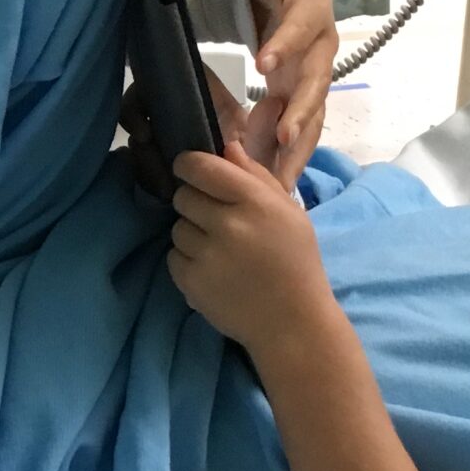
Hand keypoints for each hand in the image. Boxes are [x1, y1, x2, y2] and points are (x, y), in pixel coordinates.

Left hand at [166, 144, 331, 357]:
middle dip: (195, 203)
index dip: (189, 165)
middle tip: (217, 220)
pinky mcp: (191, 282)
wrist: (292, 323)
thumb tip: (226, 147)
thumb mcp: (289, 212)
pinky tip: (214, 270)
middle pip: (183, 196)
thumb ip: (256, 176)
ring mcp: (206, 255)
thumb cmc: (295, 261)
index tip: (192, 171)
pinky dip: (188, 261)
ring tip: (220, 250)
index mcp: (254, 201)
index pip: (200, 167)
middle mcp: (227, 224)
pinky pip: (173, 256)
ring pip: (177, 227)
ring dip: (192, 233)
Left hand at [235, 0, 338, 187]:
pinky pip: (300, 131)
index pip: (299, 28)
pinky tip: (275, 188)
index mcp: (310, 13)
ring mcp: (313, 78)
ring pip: (312, 116)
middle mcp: (319, 50)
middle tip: (283, 134)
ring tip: (281, 180)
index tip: (262, 63)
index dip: (285, 45)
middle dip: (301, 110)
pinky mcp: (303, 98)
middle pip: (314, 83)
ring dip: (298, 147)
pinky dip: (289, 158)